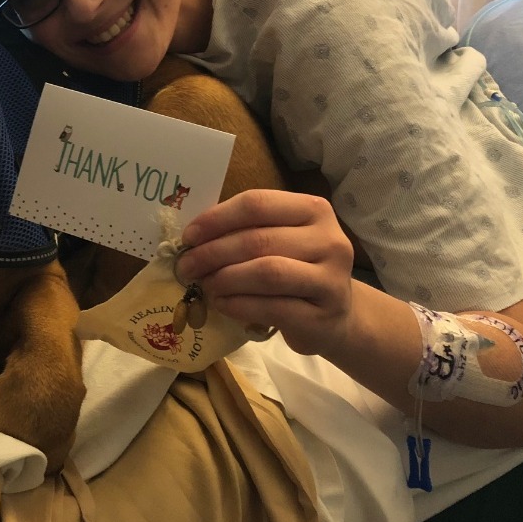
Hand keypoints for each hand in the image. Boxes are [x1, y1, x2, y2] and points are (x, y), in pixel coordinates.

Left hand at [176, 189, 355, 356]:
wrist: (335, 317)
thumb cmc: (297, 270)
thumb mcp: (280, 240)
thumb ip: (246, 230)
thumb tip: (193, 237)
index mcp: (314, 209)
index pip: (257, 204)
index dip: (217, 218)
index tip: (189, 236)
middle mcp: (329, 240)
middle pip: (258, 239)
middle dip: (213, 253)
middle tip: (187, 266)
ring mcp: (331, 280)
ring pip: (266, 272)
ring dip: (225, 279)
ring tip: (204, 284)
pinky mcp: (322, 316)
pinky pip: (271, 307)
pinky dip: (238, 304)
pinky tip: (221, 303)